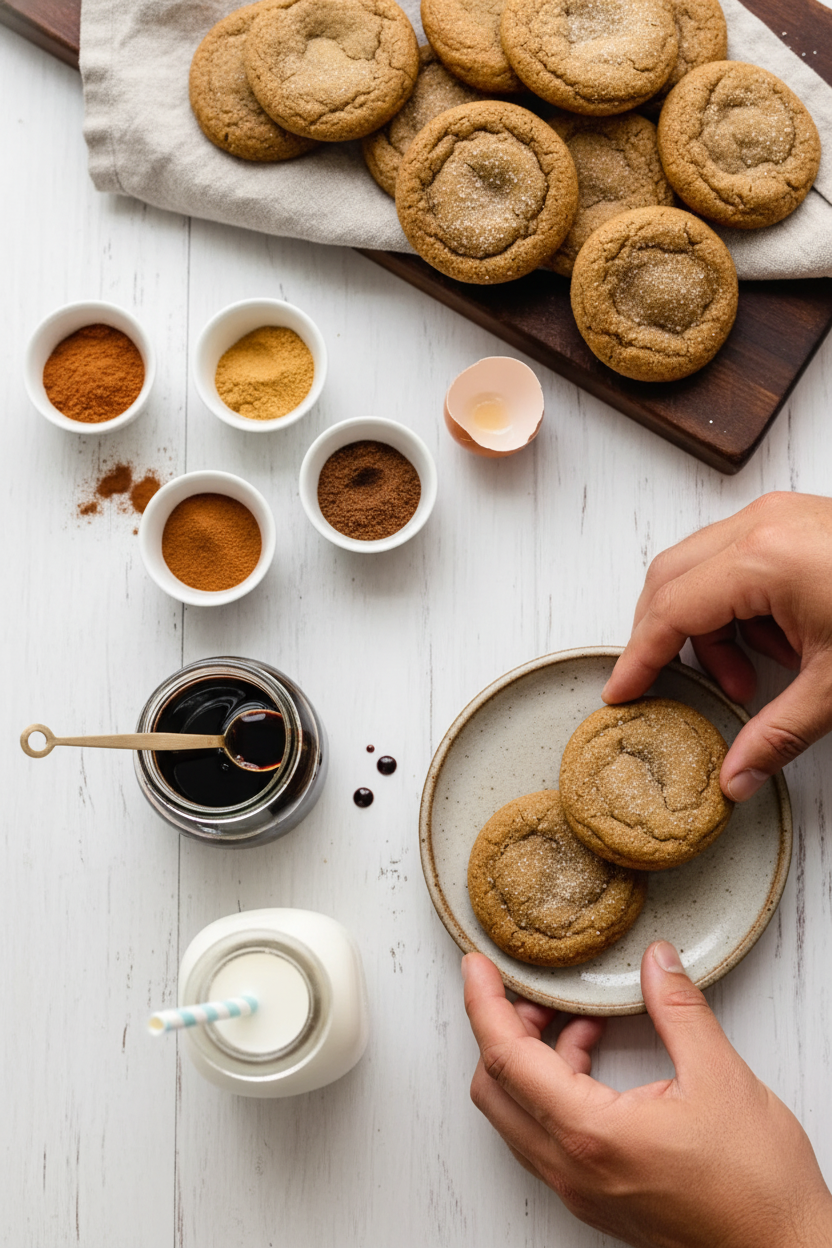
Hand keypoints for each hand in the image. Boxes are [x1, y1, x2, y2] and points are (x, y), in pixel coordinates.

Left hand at [463, 948, 831, 1247]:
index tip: (476, 967)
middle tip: (528, 990)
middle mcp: (572, 1168)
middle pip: (495, 1088)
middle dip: (501, 1030)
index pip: (506, 1059)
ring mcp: (580, 1189)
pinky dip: (551, 1089)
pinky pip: (546, 1136)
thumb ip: (678, 1010)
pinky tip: (591, 1057)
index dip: (484, 1004)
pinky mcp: (597, 1198)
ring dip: (529, 1060)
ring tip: (572, 1018)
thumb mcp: (720, 1077)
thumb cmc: (757, 1186)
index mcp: (590, 1134)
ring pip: (517, 1115)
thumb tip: (656, 961)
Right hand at [601, 492, 831, 800]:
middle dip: (667, 638)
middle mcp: (759, 525)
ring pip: (700, 568)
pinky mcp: (795, 520)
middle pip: (671, 580)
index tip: (622, 692)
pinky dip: (738, 605)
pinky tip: (777, 644)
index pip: (669, 610)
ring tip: (752, 675)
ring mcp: (778, 515)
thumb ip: (775, 734)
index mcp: (761, 560)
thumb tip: (734, 779)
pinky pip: (735, 558)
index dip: (640, 657)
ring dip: (708, 626)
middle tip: (683, 688)